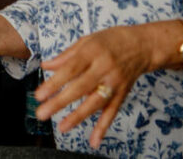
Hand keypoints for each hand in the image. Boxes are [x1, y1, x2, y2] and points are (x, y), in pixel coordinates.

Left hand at [34, 23, 169, 148]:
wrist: (143, 45)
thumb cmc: (110, 41)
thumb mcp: (86, 41)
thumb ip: (66, 56)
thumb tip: (45, 66)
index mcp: (92, 52)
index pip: (70, 69)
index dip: (54, 83)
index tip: (39, 95)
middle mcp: (104, 68)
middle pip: (80, 87)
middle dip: (60, 102)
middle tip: (42, 113)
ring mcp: (115, 82)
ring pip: (96, 102)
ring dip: (78, 117)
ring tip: (62, 127)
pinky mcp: (123, 93)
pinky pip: (112, 111)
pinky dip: (103, 127)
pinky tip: (94, 140)